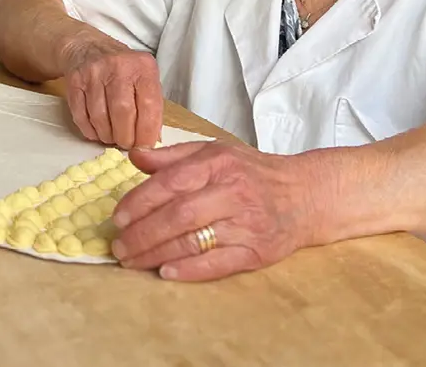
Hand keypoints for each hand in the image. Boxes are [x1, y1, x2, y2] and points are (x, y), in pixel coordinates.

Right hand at [63, 42, 162, 147]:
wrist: (88, 48)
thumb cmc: (123, 70)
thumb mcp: (144, 78)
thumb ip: (151, 107)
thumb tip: (151, 142)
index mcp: (142, 67)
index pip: (149, 105)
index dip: (147, 132)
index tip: (144, 146)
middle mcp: (118, 66)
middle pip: (123, 112)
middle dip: (125, 137)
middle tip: (126, 144)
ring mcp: (93, 72)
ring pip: (100, 116)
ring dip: (107, 135)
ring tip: (111, 137)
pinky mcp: (74, 81)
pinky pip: (80, 114)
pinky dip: (89, 129)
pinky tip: (96, 131)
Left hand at [110, 141, 316, 280]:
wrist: (307, 195)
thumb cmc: (252, 173)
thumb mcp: (215, 152)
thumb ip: (173, 156)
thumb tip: (134, 156)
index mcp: (218, 164)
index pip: (171, 182)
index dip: (140, 201)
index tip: (118, 217)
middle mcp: (233, 192)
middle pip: (179, 215)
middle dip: (143, 233)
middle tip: (119, 246)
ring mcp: (246, 224)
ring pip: (194, 241)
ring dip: (157, 254)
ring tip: (132, 261)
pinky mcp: (258, 251)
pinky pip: (219, 263)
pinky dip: (191, 270)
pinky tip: (166, 272)